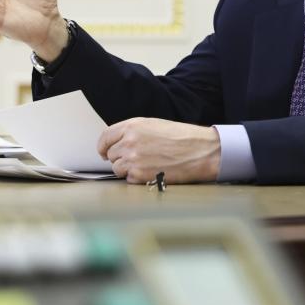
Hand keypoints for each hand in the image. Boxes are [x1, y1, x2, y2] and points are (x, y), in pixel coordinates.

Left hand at [97, 118, 220, 182]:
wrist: (201, 151)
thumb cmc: (182, 138)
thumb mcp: (154, 125)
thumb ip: (133, 132)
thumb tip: (117, 144)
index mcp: (132, 126)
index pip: (105, 137)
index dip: (103, 146)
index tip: (104, 152)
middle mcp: (129, 142)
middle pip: (111, 154)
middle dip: (121, 158)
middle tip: (138, 159)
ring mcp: (133, 159)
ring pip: (117, 168)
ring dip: (128, 169)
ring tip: (147, 165)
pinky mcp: (140, 175)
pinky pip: (128, 179)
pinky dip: (137, 178)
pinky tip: (153, 171)